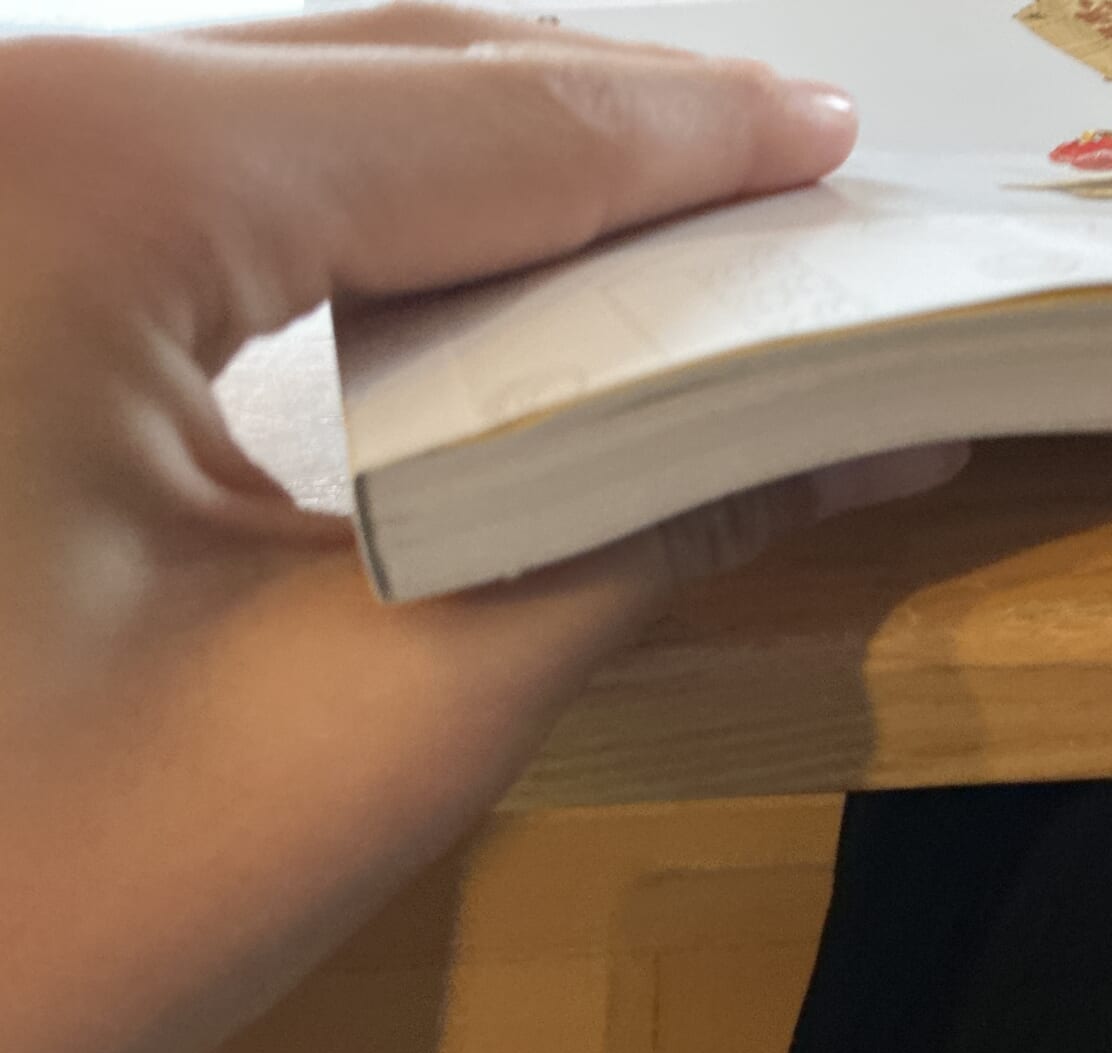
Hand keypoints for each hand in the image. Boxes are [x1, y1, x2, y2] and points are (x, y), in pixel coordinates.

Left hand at [0, 3, 966, 1052]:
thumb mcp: (366, 732)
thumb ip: (633, 546)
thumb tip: (845, 443)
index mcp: (64, 189)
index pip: (475, 128)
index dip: (689, 140)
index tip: (830, 144)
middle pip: (374, 74)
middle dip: (599, 126)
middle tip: (777, 177)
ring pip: (275, 111)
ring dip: (480, 164)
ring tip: (651, 225)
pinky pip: (184, 188)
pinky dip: (352, 219)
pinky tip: (455, 277)